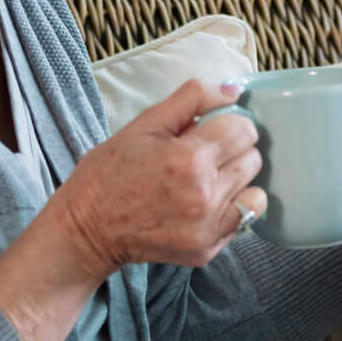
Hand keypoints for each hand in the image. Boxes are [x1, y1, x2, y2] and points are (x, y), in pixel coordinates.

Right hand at [52, 79, 266, 274]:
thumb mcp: (144, 124)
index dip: (227, 123)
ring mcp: (208, 228)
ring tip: (206, 181)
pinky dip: (231, 209)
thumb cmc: (109, 173)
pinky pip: (244, 220)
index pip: (244, 129)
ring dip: (236, 182)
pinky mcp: (207, 250)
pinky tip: (203, 204)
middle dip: (232, 151)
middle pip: (253, 159)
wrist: (86, 229)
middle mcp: (205, 196)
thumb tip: (232, 91)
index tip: (209, 130)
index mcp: (189, 159)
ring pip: (255, 191)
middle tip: (203, 155)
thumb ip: (192, 99)